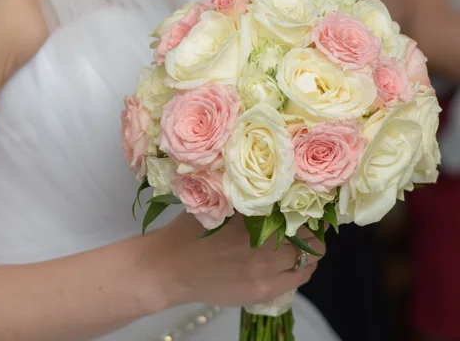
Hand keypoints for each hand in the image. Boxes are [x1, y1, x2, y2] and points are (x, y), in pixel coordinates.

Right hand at [146, 213, 324, 307]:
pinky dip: (304, 267)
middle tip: (306, 223)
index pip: (296, 209)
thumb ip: (243, 199)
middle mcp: (263, 243)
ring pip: (309, 257)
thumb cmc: (188, 232)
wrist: (169, 268)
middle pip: (309, 233)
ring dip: (310, 248)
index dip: (307, 206)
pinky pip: (299, 278)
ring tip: (301, 242)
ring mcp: (265, 270)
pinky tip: (296, 262)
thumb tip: (275, 188)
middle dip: (311, 227)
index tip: (307, 204)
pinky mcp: (263, 291)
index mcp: (250, 217)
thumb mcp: (215, 205)